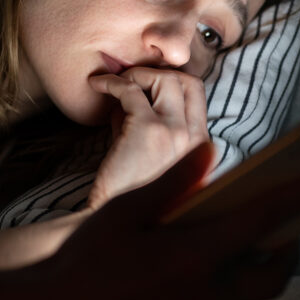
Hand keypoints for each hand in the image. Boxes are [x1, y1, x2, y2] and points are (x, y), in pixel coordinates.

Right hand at [26, 141, 299, 299]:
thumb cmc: (85, 261)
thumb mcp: (123, 211)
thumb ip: (174, 183)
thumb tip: (210, 152)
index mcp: (192, 254)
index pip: (263, 218)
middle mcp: (206, 292)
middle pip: (276, 268)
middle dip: (292, 241)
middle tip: (289, 216)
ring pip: (260, 297)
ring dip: (268, 268)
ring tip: (258, 240)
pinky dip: (245, 289)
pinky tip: (222, 268)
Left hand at [87, 67, 210, 207]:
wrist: (115, 226)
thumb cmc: (127, 193)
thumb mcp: (150, 158)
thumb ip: (149, 126)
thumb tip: (130, 96)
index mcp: (201, 148)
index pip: (198, 96)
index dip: (170, 85)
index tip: (144, 88)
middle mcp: (196, 139)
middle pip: (189, 81)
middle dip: (159, 74)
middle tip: (131, 81)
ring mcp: (176, 134)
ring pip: (166, 79)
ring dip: (137, 74)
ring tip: (113, 84)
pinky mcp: (148, 131)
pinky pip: (131, 90)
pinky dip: (112, 82)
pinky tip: (97, 86)